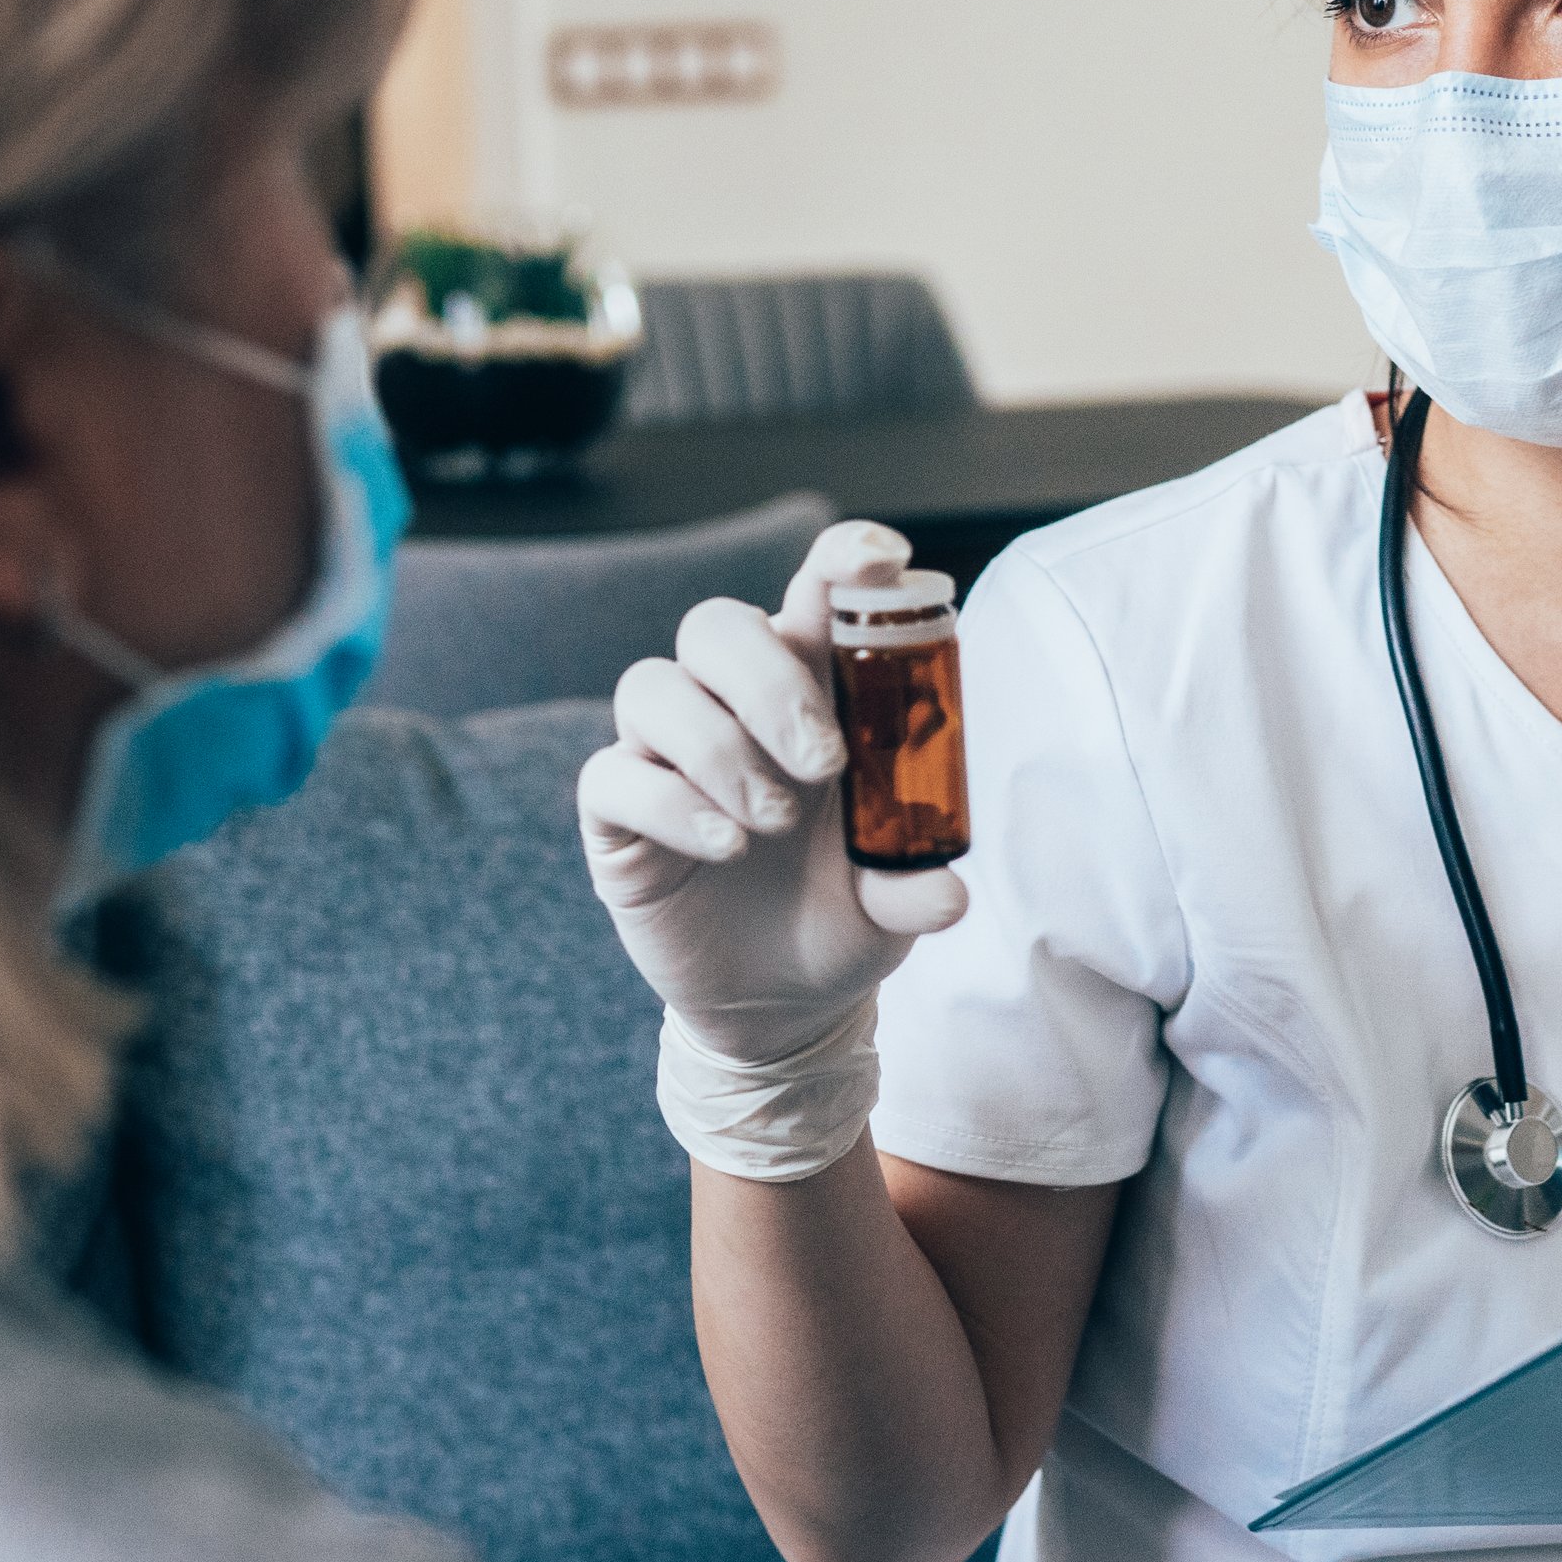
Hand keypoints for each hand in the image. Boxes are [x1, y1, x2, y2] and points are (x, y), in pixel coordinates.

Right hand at [578, 521, 967, 1061]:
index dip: (840, 562)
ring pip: (653, 687)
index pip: (812, 595)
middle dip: (770, 682)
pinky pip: (614, 774)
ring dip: (720, 749)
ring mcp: (664, 753)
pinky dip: (671, 804)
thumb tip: (948, 891)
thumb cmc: (840, 913)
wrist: (780, 1001)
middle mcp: (729, 705)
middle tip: (825, 763)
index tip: (881, 561)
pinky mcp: (617, 812)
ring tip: (772, 823)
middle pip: (714, 626)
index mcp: (809, 692)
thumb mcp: (891, 902)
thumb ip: (913, 884)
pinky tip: (725, 847)